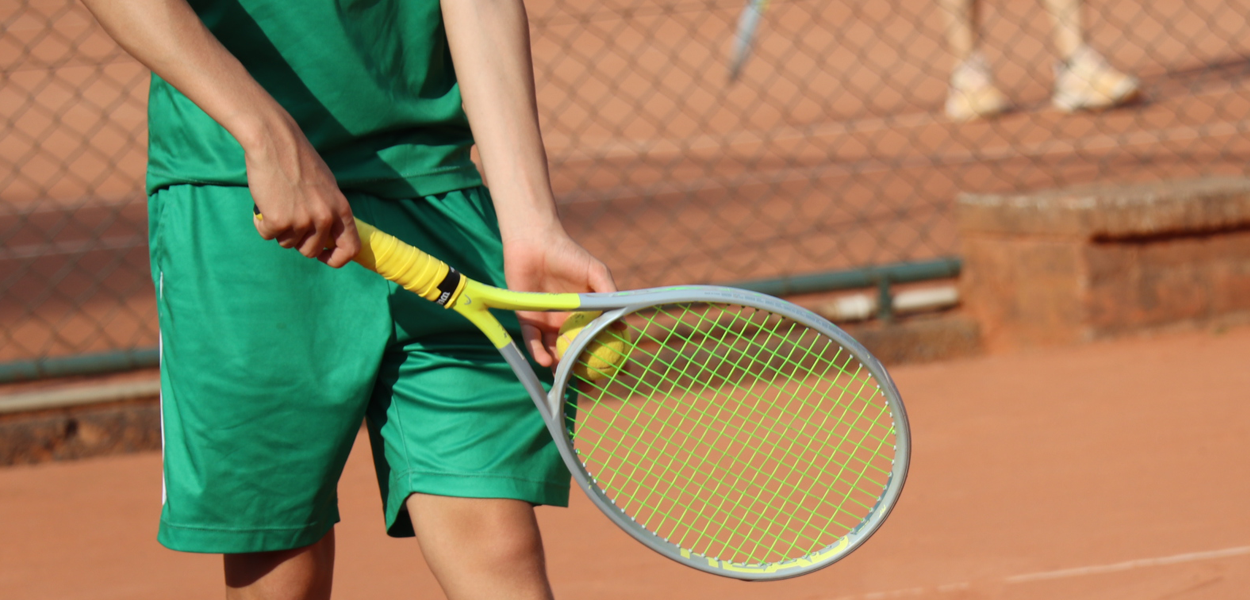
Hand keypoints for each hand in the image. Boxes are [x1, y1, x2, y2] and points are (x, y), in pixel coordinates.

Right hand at [245, 117, 358, 267]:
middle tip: (289, 219)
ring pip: (287, 243)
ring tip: (277, 202)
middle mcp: (325, 218)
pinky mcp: (279, 221)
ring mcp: (302, 221)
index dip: (336, 258)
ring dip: (279, 229)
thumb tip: (329, 237)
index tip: (323, 256)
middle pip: (311, 251)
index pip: (350, 249)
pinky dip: (262, 223)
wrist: (274, 141)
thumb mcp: (326, 186)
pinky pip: (268, 235)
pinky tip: (264, 201)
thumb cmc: (298, 160)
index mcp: (341, 209)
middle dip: (298, 241)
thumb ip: (330, 211)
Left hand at [504, 227, 616, 366]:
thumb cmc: (569, 254)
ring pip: (554, 351)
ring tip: (564, 377)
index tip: (620, 371)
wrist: (535, 241)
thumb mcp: (596, 273)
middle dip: (581, 371)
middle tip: (589, 386)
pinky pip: (532, 341)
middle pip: (575, 352)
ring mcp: (546, 323)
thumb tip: (624, 325)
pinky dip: (538, 352)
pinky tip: (545, 360)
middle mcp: (566, 322)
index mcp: (585, 313)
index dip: (609, 356)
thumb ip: (610, 296)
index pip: (598, 339)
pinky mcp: (526, 320)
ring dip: (558, 366)